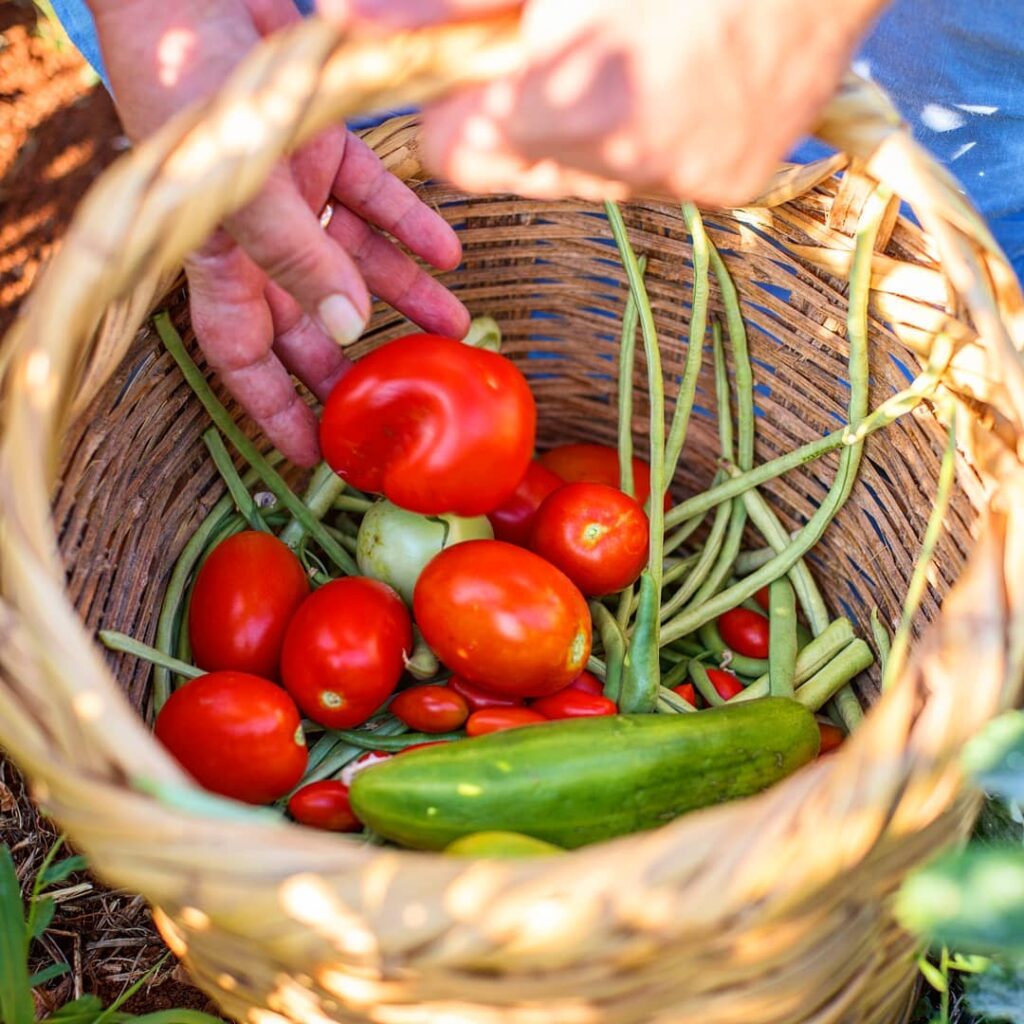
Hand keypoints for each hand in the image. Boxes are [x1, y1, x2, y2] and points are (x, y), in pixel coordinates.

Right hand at [89, 0, 468, 464]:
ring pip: (359, 263)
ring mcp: (295, 194)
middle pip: (313, 321)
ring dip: (408, 296)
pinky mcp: (325, 147)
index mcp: (220, 261)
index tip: (313, 455)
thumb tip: (348, 326)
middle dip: (358, 363)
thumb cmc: (189, 90)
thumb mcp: (241, 189)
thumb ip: (297, 258)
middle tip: (409, 400)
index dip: (275, 410)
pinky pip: (378, 200)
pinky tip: (452, 256)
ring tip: (458, 330)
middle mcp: (260, 238)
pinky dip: (415, 226)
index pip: (245, 359)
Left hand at [324, 0, 886, 205]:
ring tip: (627, 50)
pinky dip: (644, 133)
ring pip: (583, 177)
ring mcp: (691, 176)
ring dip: (579, 124)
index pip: (458, 155)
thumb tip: (352, 18)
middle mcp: (633, 157)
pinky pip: (650, 175)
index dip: (454, 105)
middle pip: (517, 170)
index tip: (470, 65)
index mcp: (578, 95)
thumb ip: (453, 5)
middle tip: (551, 46)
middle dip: (513, 114)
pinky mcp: (733, 182)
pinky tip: (675, 74)